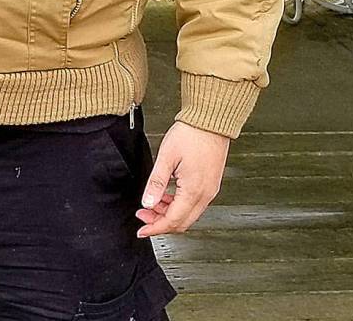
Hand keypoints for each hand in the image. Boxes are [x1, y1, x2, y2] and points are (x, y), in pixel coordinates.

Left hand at [135, 120, 228, 237]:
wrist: (210, 122)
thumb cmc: (191, 135)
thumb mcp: (167, 158)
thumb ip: (156, 183)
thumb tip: (147, 203)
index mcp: (194, 191)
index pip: (173, 220)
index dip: (155, 228)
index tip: (142, 231)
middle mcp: (205, 195)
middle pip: (182, 222)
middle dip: (160, 222)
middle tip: (143, 215)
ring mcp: (210, 190)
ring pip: (188, 214)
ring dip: (168, 212)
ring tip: (151, 202)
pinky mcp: (210, 184)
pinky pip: (193, 203)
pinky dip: (178, 204)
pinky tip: (165, 194)